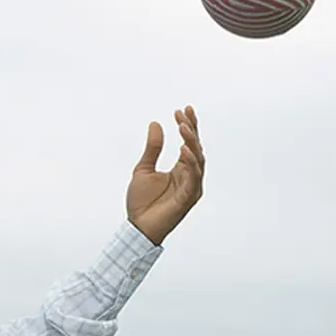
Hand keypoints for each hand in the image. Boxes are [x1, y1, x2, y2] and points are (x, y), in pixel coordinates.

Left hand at [126, 106, 205, 244]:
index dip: (189, 126)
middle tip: (182, 114)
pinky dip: (191, 162)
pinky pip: (193, 176)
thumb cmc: (141, 202)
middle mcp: (189, 176)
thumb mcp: (143, 168)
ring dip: (191, 142)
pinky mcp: (188, 197)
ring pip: (197, 159)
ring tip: (182, 127)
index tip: (183, 109)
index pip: (189, 143)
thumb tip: (155, 123)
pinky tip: (184, 149)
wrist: (138, 226)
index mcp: (180, 169)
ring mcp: (191, 186)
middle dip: (190, 130)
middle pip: (196, 147)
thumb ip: (152, 148)